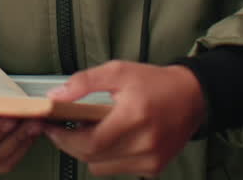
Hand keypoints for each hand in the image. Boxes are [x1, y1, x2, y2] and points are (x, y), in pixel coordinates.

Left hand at [44, 60, 206, 177]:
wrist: (192, 97)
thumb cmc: (154, 82)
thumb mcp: (118, 71)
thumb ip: (84, 82)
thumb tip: (55, 97)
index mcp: (134, 116)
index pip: (89, 142)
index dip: (64, 138)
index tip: (51, 127)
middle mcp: (144, 143)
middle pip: (92, 157)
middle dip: (71, 144)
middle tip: (63, 128)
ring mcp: (150, 159)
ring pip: (101, 167)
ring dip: (90, 152)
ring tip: (90, 131)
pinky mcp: (154, 168)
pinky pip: (117, 169)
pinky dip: (108, 157)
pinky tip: (112, 139)